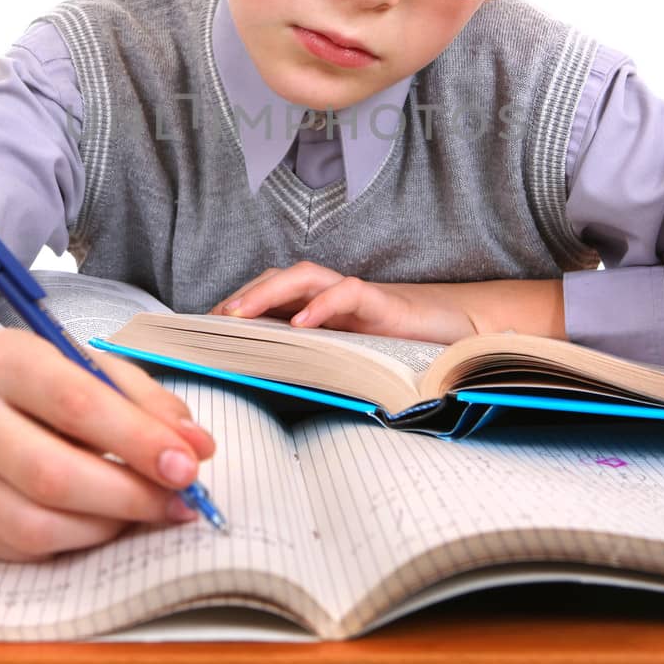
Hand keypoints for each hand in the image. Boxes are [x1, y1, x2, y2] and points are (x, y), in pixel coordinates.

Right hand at [0, 318, 215, 561]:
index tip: (187, 465)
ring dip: (107, 526)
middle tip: (178, 501)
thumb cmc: (44, 382)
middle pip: (52, 474)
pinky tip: (102, 522)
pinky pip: (23, 549)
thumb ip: (148, 403)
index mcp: (3, 360)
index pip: (76, 404)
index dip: (137, 441)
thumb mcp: (93, 368)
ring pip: (37, 524)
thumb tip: (197, 448)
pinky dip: (76, 541)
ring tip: (144, 511)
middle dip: (129, 494)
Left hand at [209, 261, 476, 344]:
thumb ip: (317, 363)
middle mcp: (333, 297)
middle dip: (241, 296)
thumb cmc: (403, 349)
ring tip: (241, 314)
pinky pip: (346, 293)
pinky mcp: (382, 302)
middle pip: (276, 280)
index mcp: (321, 311)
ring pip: (303, 277)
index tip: (203, 329)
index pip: (270, 298)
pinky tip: (301, 324)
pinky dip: (322, 304)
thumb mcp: (351, 360)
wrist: (460, 332)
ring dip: (267, 292)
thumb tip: (269, 387)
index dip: (236, 306)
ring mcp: (356, 296)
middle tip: (211, 321)